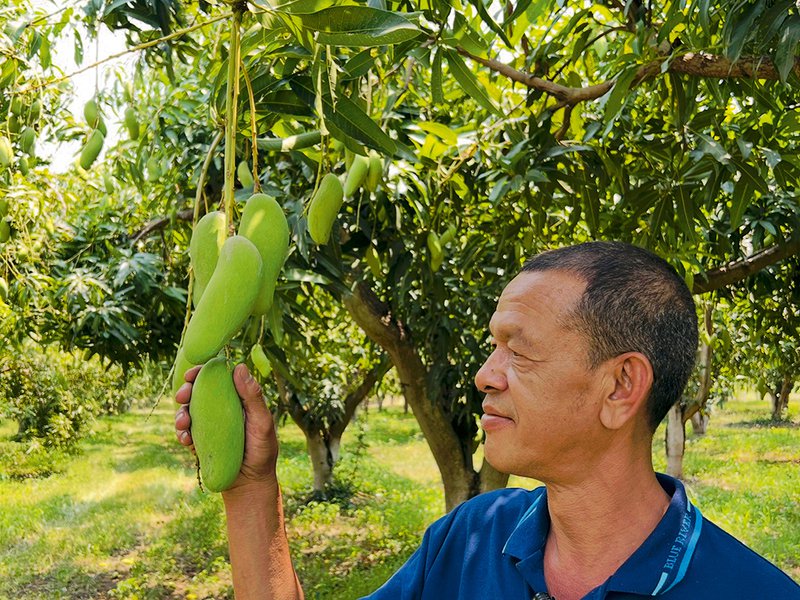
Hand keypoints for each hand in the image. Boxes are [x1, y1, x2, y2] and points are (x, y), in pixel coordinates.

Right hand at [175, 363, 279, 490]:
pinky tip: (185, 438)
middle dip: (185, 391)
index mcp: (237, 399)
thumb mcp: (262, 422)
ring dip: (180, 414)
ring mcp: (210, 425)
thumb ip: (253, 397)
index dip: (202, 372)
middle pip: (198, 393)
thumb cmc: (262, 451)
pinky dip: (182, 433)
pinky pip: (186, 433)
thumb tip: (239, 366)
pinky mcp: (201, 441)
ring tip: (183, 422)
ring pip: (188, 412)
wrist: (251, 483)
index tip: (191, 374)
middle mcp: (222, 409)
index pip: (218, 379)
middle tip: (181, 396)